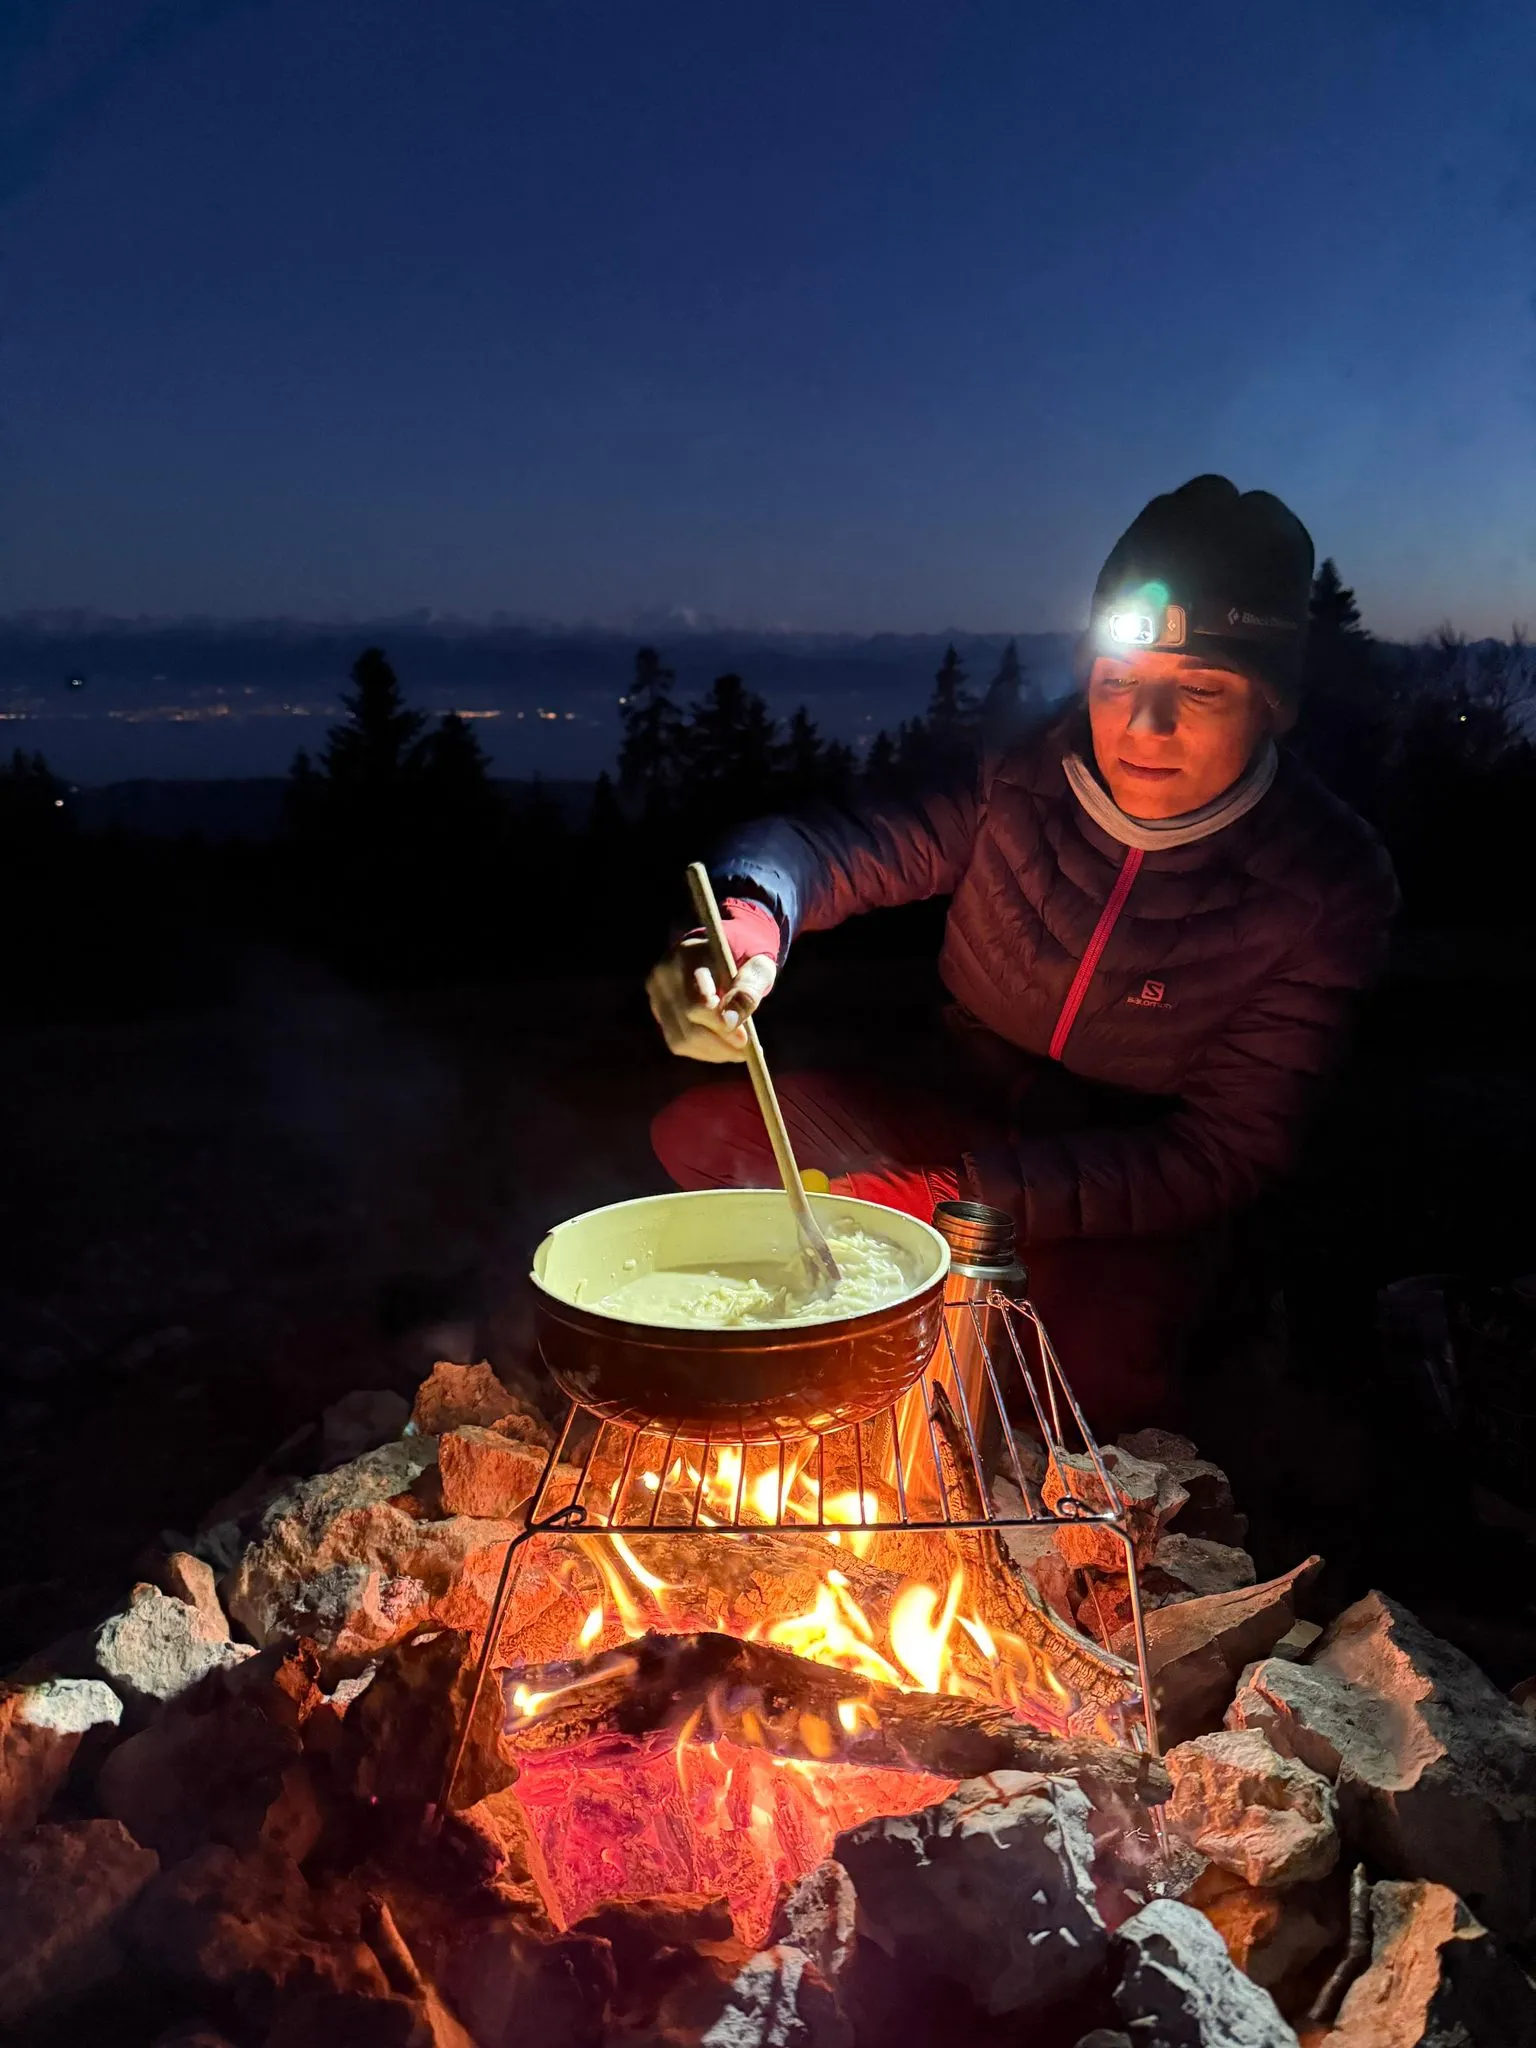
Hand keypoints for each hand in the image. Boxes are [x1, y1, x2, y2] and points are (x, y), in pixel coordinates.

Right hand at [646, 937, 777, 1061]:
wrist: (719, 951)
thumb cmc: (744, 957)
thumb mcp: (756, 965)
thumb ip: (748, 989)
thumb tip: (731, 1021)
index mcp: (687, 956)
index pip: (696, 1000)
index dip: (719, 1023)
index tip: (745, 1039)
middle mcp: (664, 976)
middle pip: (687, 1023)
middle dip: (720, 1043)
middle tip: (749, 1053)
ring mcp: (657, 995)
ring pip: (681, 1039)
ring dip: (714, 1052)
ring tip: (741, 1051)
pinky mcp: (660, 1013)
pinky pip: (679, 1043)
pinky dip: (705, 1051)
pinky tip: (726, 1047)